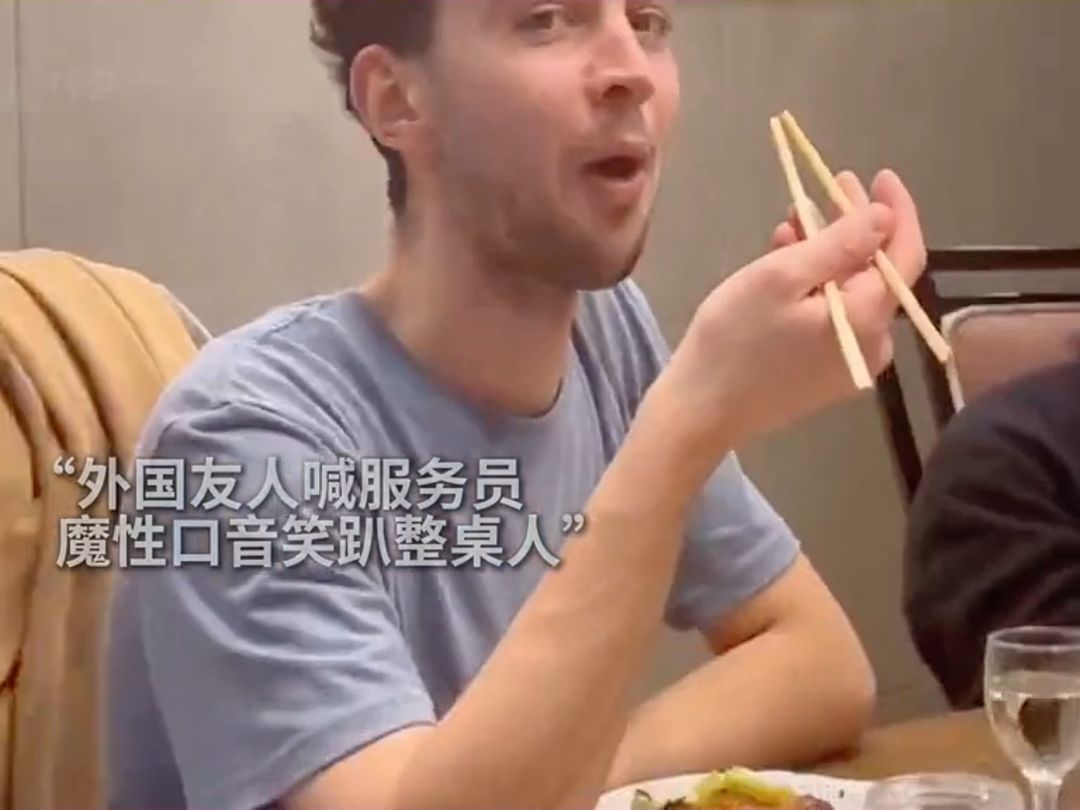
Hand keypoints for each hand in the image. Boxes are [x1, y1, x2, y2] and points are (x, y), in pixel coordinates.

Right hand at [656, 169, 926, 453]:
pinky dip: (818, 286)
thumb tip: (883, 217)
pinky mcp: (826, 376)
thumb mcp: (780, 277)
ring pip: (852, 292)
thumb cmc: (734, 339)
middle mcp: (872, 344)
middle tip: (828, 187)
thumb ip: (839, 243)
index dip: (897, 211)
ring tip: (791, 226)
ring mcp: (850, 363)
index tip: (878, 176)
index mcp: (867, 318)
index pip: (906, 254)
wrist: (701, 411)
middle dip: (855, 227)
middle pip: (878, 272)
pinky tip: (786, 267)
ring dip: (829, 254)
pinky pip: (835, 316)